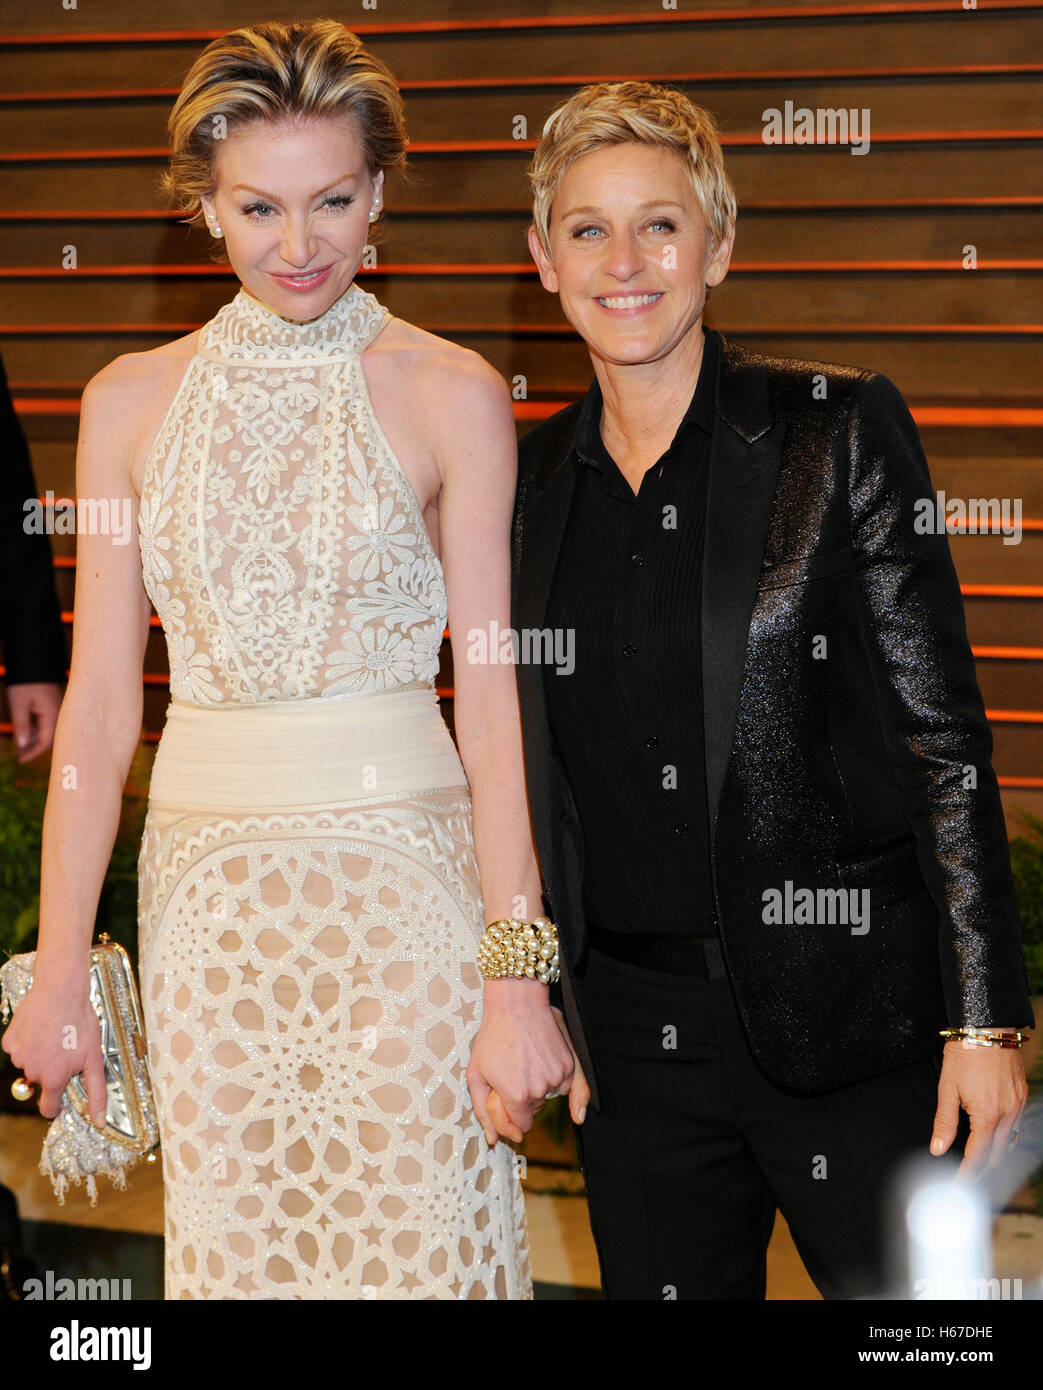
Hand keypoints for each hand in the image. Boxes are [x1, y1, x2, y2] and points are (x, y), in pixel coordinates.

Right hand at [1, 974, 106, 1126]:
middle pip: (42, 1080)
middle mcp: (32, 1071)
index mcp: (53, 1079)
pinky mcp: (9, 1041)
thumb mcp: (94, 1059)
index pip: (48, 1108)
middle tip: (66, 1048)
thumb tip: (98, 1122)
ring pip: (29, 1063)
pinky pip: (18, 1048)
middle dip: (53, 1069)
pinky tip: (40, 1028)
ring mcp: (18, 1056)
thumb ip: (96, 1093)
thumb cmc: (80, 1022)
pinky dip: (28, 1041)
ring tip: (54, 1035)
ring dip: (40, 1054)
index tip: (61, 1097)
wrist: (61, 990)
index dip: (56, 1105)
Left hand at [7, 682, 62, 761]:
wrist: (35, 660)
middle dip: (35, 749)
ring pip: (49, 732)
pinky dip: (37, 731)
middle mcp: (59, 715)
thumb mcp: (19, 704)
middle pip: (50, 739)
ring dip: (35, 740)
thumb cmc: (26, 682)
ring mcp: (57, 710)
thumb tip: (22, 747)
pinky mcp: (53, 706)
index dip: (33, 753)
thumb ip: (21, 726)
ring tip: (21, 747)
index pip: (46, 742)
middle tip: (20, 757)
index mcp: (53, 716)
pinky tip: (28, 734)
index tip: (20, 760)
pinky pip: (48, 724)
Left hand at [467, 978, 575, 1144]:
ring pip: (548, 1098)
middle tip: (512, 1073)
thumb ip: (483, 1112)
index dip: (511, 1114)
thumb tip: (493, 1140)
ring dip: (538, 1088)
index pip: (521, 1126)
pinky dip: (553, 1078)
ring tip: (525, 1062)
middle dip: (523, 1099)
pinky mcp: (569, 1065)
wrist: (517, 1004)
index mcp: (516, 1095)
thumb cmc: (493, 1037)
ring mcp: (557, 1077)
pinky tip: (543, 1065)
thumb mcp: (476, 1074)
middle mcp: (540, 1090)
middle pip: (534, 1111)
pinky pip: (563, 1084)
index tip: (505, 1100)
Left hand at [930, 1036, 1027, 1178]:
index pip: (978, 1156)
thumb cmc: (965, 1052)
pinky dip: (1004, 1137)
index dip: (967, 1174)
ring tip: (977, 1163)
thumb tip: (938, 1148)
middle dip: (982, 1170)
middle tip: (966, 1178)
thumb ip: (944, 1121)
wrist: (987, 1028)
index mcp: (987, 1115)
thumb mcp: (947, 1087)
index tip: (958, 1185)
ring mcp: (1018, 1104)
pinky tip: (993, 1137)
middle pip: (997, 1155)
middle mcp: (1007, 1113)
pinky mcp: (1022, 1095)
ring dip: (995, 1156)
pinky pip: (1015, 1125)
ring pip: (1009, 1142)